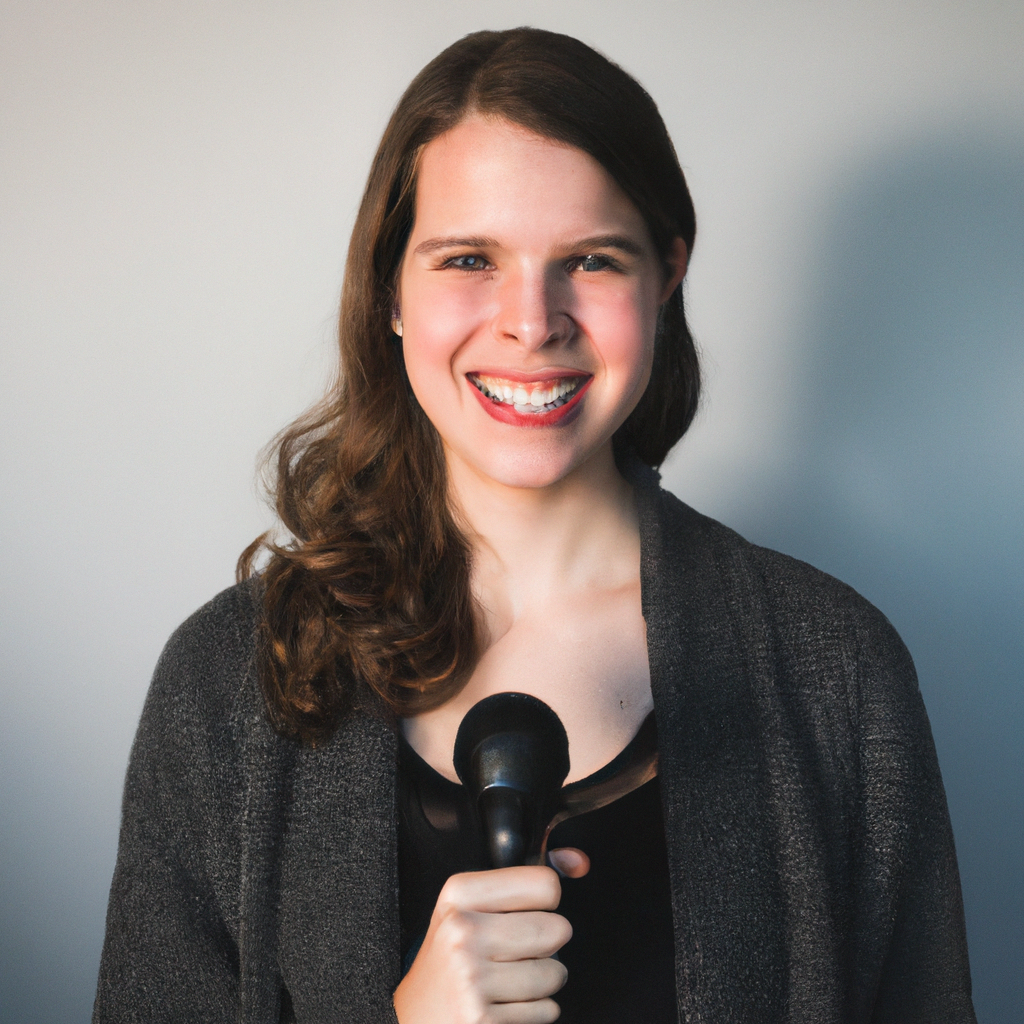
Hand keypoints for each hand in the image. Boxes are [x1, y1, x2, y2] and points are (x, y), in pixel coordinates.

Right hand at [393, 850, 588, 1023]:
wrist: (409, 1019)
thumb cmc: (447, 962)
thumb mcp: (468, 910)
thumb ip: (522, 885)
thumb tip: (578, 861)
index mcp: (459, 895)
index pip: (544, 884)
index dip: (546, 902)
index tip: (531, 911)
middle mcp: (463, 932)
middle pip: (556, 929)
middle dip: (549, 946)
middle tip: (519, 954)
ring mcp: (473, 978)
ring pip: (555, 973)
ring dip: (543, 983)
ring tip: (510, 982)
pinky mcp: (484, 1020)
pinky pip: (547, 1010)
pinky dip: (534, 1012)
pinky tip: (504, 1006)